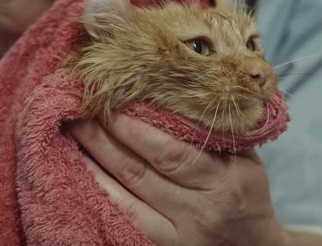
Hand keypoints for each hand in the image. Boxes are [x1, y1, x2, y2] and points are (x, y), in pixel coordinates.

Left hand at [69, 115, 288, 245]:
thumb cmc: (248, 192)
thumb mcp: (247, 160)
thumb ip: (216, 132)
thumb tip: (176, 92)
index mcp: (226, 180)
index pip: (170, 150)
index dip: (133, 126)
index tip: (110, 99)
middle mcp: (201, 209)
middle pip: (141, 168)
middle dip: (105, 135)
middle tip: (79, 107)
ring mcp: (180, 232)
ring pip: (127, 190)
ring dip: (94, 158)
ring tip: (73, 130)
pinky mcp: (163, 245)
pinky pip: (124, 215)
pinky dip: (99, 189)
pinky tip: (82, 167)